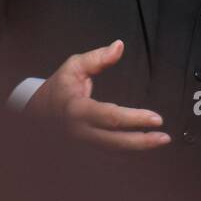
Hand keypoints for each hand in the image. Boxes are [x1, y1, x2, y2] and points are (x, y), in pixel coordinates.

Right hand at [25, 39, 171, 150]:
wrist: (36, 112)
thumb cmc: (57, 89)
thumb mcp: (73, 67)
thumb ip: (98, 58)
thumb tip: (119, 46)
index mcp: (77, 110)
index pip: (111, 117)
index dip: (136, 119)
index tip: (157, 118)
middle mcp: (80, 132)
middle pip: (116, 142)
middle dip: (143, 142)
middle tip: (165, 137)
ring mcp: (82, 144)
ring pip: (114, 152)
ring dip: (138, 149)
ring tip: (159, 141)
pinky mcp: (85, 150)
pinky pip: (109, 154)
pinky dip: (127, 152)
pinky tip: (143, 145)